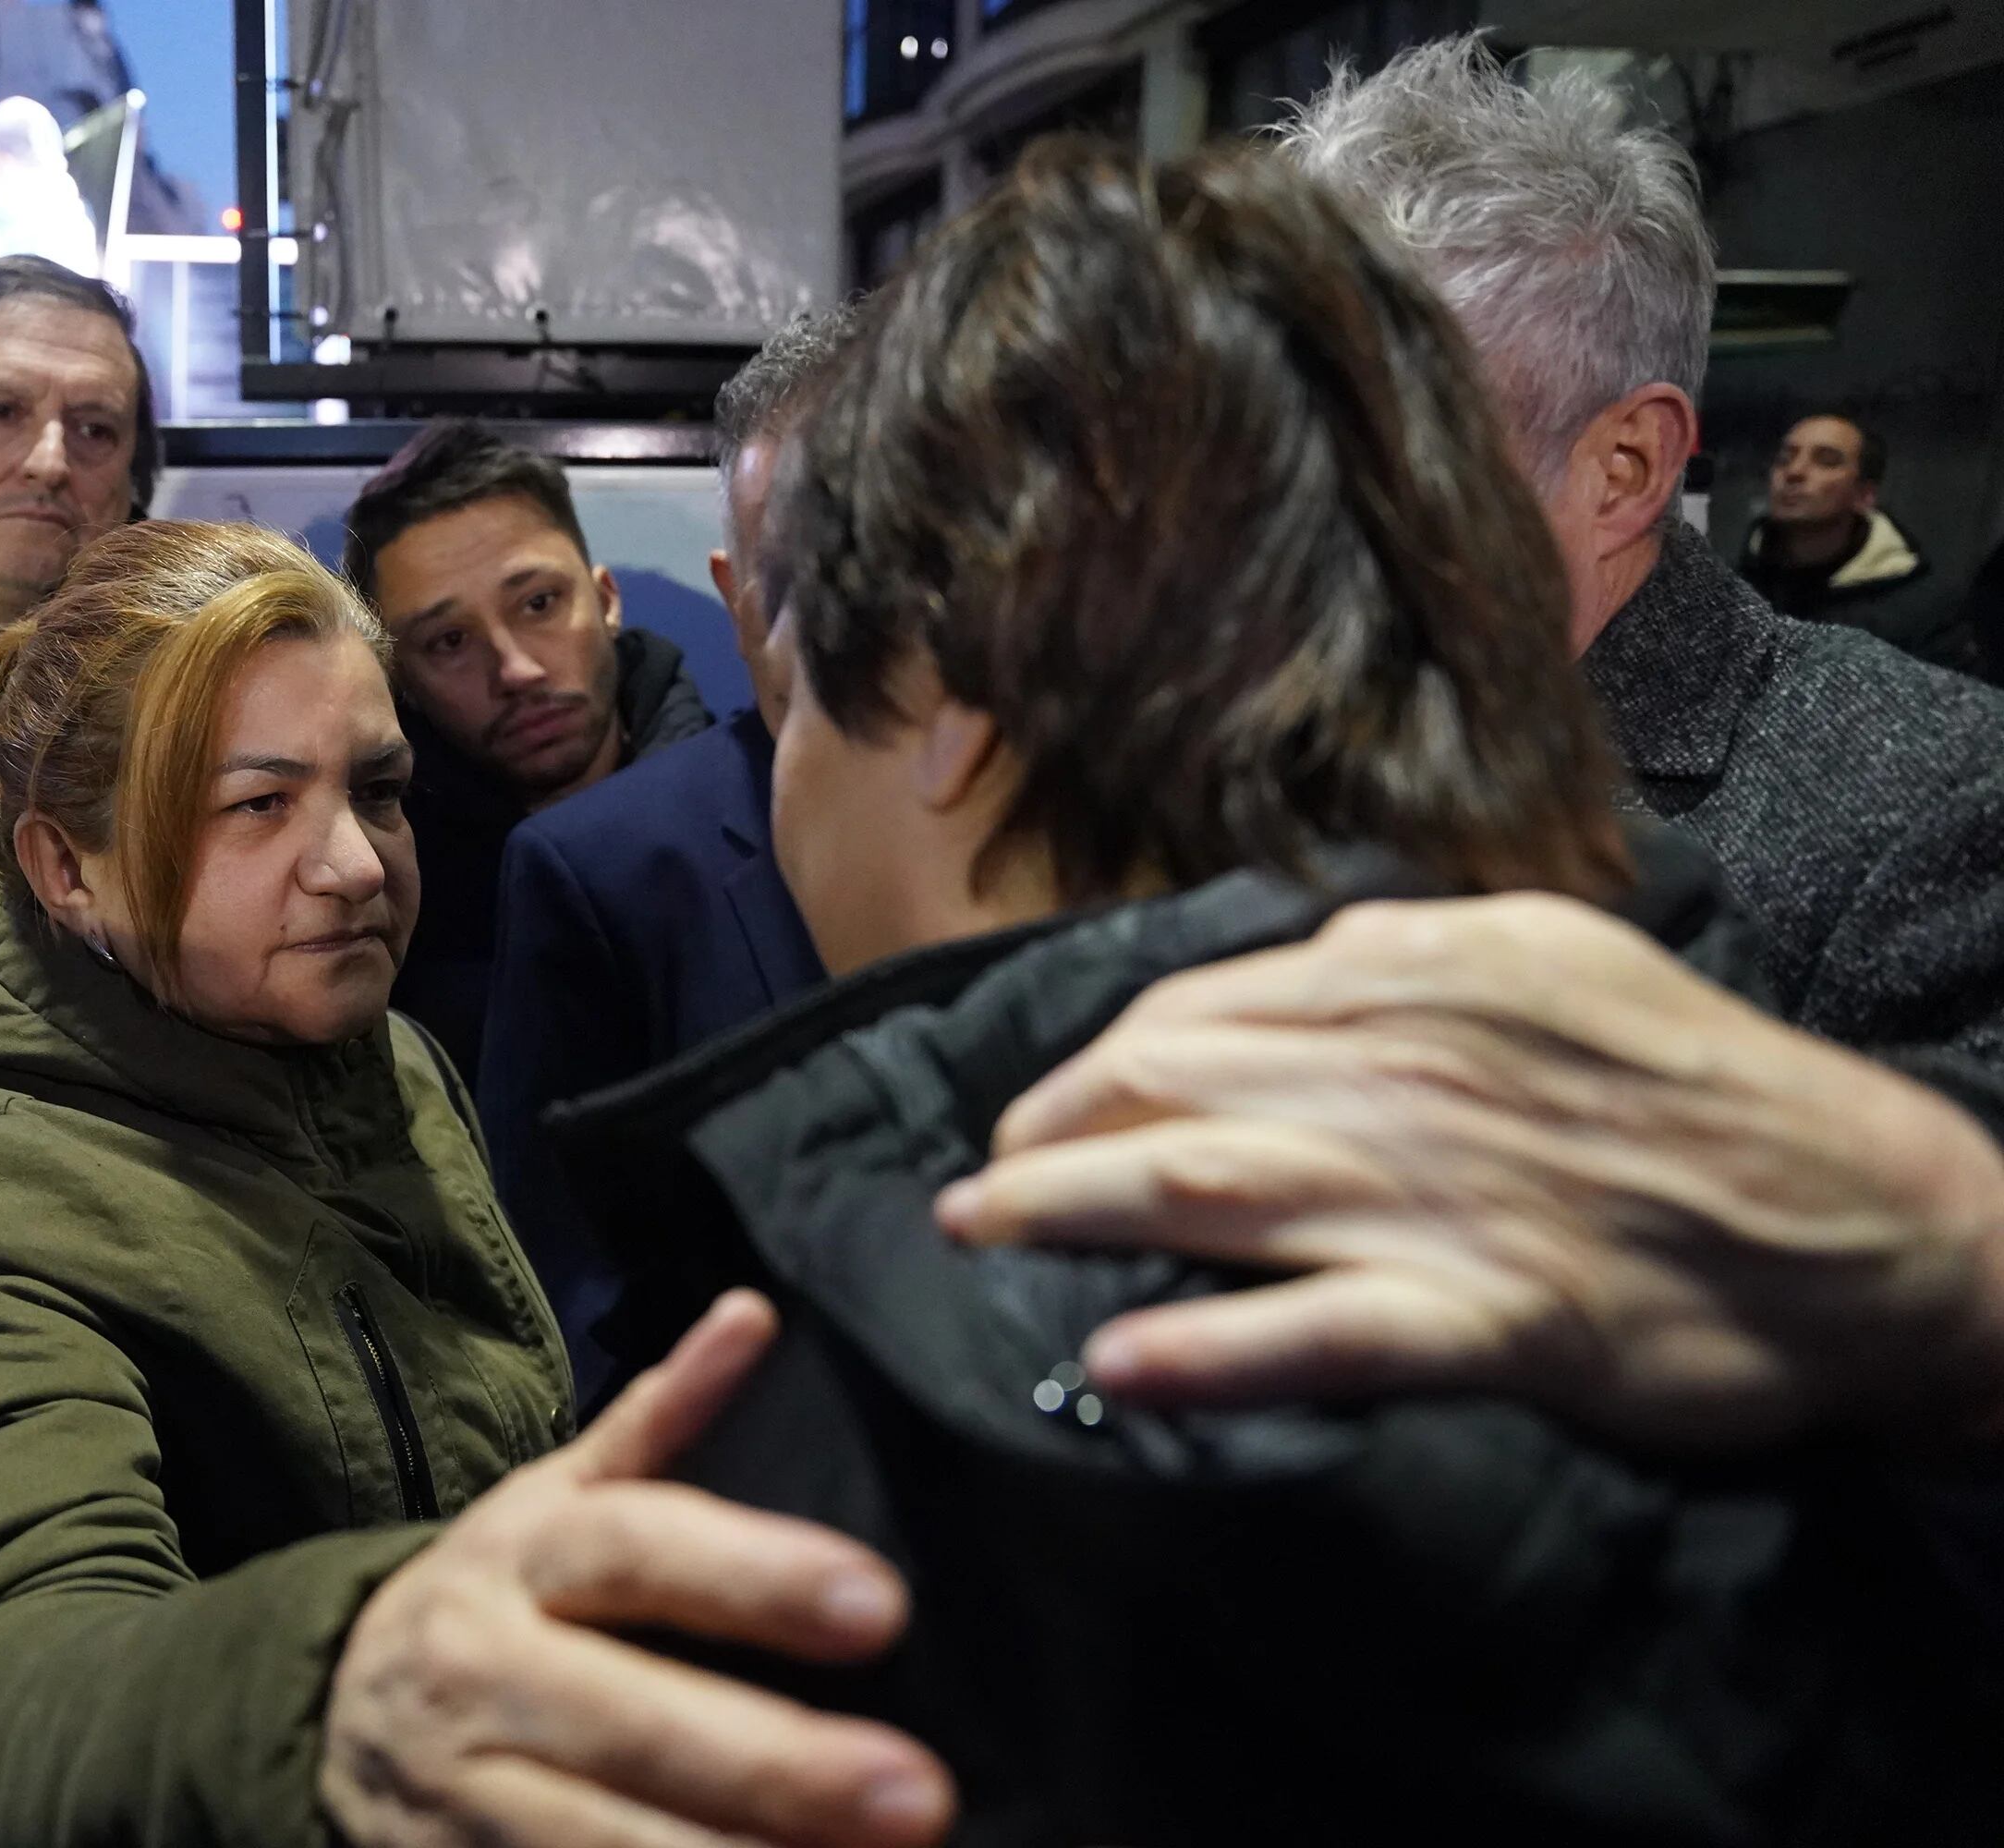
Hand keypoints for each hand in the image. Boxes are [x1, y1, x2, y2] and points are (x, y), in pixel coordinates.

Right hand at [321, 1290, 954, 1847]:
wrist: (327, 1707)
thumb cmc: (493, 1597)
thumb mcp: (554, 1496)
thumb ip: (660, 1419)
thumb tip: (752, 1317)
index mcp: (523, 1555)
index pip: (640, 1551)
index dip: (756, 1576)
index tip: (882, 1605)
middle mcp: (486, 1672)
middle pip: (631, 1719)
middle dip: (774, 1766)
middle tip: (916, 1793)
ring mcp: (464, 1794)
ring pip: (595, 1840)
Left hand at [936, 894, 2003, 1450]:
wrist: (1871, 1219)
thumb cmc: (1699, 1093)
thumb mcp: (1553, 964)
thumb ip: (1408, 966)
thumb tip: (1276, 979)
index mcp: (1415, 965)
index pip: (1192, 1004)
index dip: (1091, 1062)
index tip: (1042, 1107)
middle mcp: (1404, 1060)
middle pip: (1164, 1081)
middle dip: (1047, 1130)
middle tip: (982, 1183)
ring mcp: (1438, 1188)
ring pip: (1198, 1183)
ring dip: (1062, 1207)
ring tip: (976, 1232)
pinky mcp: (1491, 1313)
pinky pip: (1317, 1329)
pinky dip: (1209, 1347)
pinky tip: (1121, 1361)